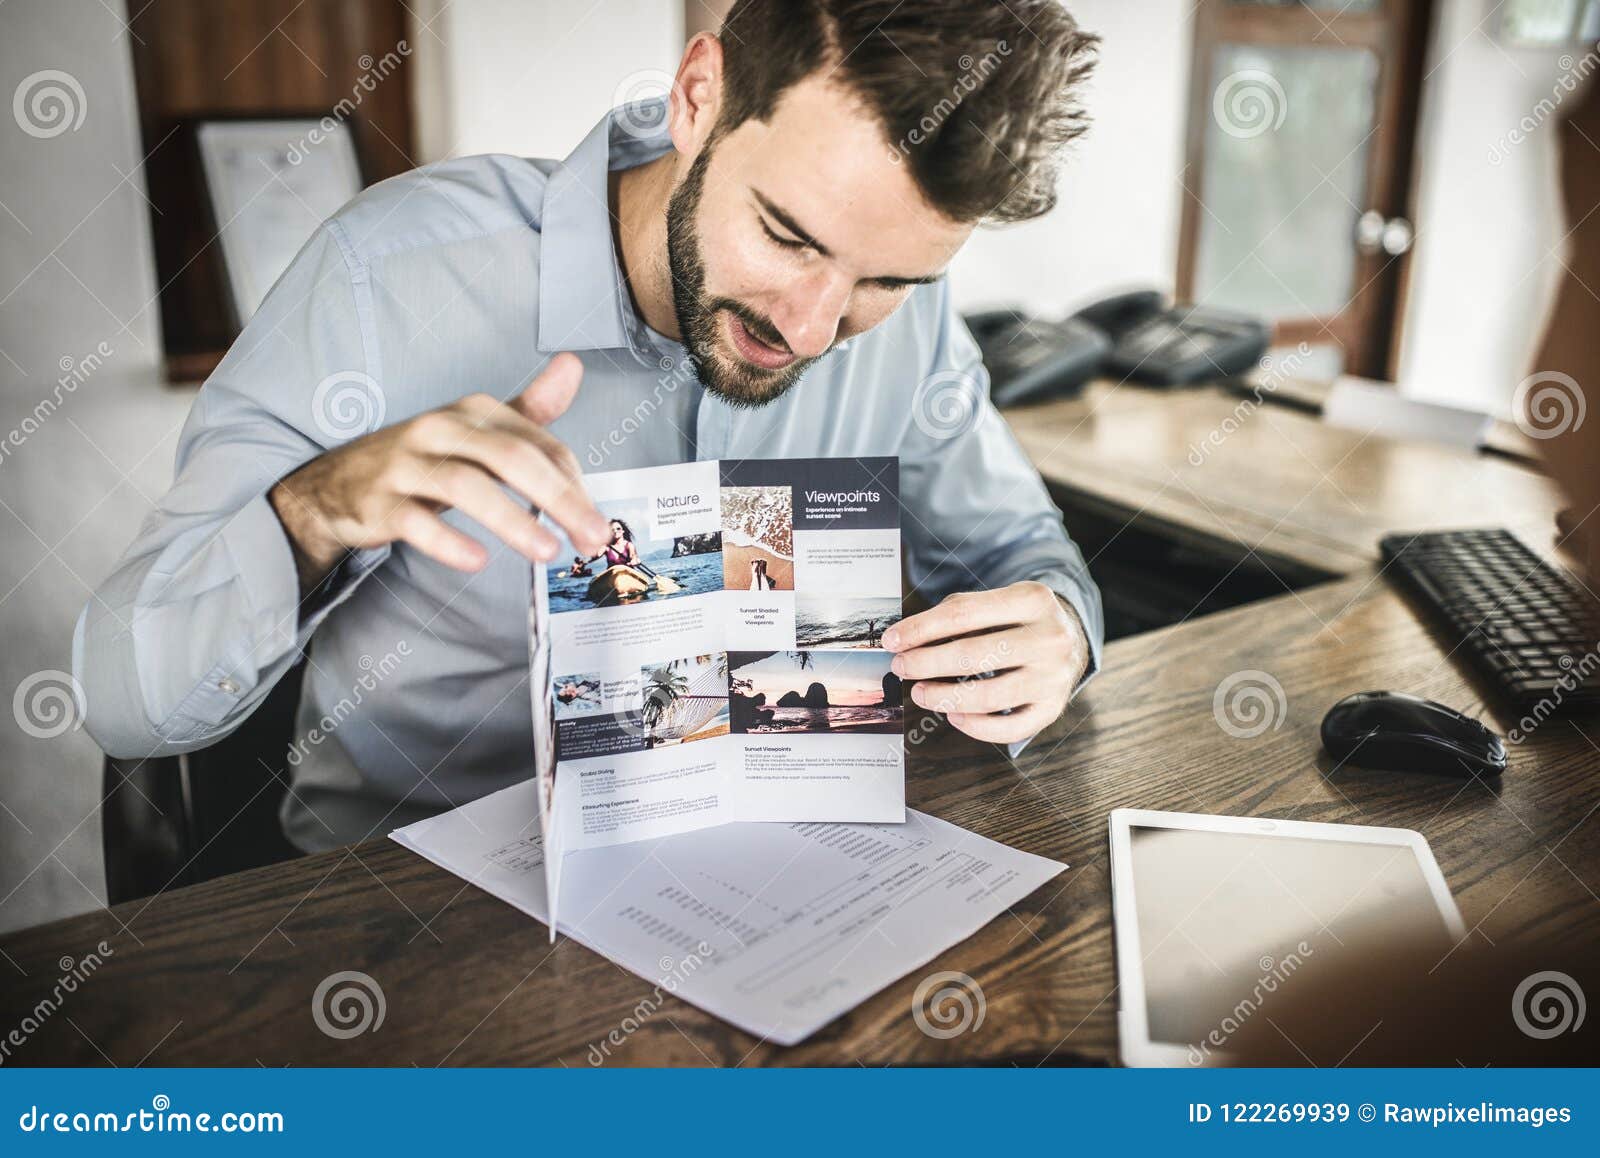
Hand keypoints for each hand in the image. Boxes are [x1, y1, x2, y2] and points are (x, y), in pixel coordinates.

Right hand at [270, 353, 610, 592]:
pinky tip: (477, 560)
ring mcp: (406, 464)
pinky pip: (415, 520)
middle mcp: (440, 429)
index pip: (538, 444)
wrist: (337, 485)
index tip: (599, 525)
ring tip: (547, 551)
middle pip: (510, 458)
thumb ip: (530, 408)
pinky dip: (447, 541)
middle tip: (594, 538)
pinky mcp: (379, 501)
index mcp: (473, 412)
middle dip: (559, 499)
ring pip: (466, 486)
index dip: (575, 484)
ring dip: (513, 520)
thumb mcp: (476, 430)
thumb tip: (573, 365)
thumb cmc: (424, 458)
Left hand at [882, 581, 1089, 744]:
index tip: (893, 641)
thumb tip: (906, 638)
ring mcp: (1054, 676)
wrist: (1072, 639)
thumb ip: (959, 613)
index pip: (964, 613)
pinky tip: (953, 715)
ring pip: (989, 695)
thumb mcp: (1000, 601)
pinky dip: (977, 727)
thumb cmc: (1021, 621)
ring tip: (920, 693)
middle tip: (901, 667)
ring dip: (944, 697)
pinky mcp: (1054, 707)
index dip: (921, 629)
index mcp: (1032, 600)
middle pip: (974, 654)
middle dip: (927, 662)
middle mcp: (1049, 637)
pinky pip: (1011, 728)